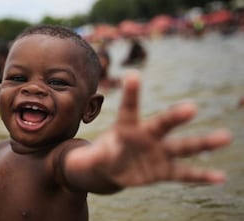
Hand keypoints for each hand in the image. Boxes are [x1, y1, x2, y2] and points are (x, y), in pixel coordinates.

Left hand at [92, 71, 230, 185]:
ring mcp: (158, 153)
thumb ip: (90, 158)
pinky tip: (220, 177)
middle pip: (162, 125)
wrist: (114, 169)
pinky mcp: (164, 170)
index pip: (129, 109)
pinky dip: (201, 175)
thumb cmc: (105, 154)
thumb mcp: (92, 157)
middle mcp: (147, 137)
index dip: (131, 94)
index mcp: (127, 129)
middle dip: (174, 117)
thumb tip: (82, 162)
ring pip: (182, 147)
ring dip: (203, 143)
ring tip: (225, 137)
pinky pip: (185, 173)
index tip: (133, 75)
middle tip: (191, 108)